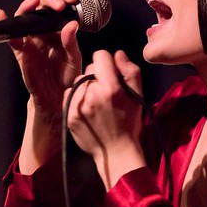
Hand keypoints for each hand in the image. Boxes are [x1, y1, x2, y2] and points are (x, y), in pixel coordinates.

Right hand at [0, 0, 82, 123]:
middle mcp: (44, 29)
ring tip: (34, 3)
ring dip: (28, 6)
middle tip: (58, 4)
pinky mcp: (21, 50)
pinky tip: (2, 14)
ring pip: (25, 16)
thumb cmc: (67, 76)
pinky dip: (4, 23)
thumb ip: (71, 43)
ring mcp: (31, 38)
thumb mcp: (74, 59)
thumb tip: (71, 24)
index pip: (60, 3)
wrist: (56, 96)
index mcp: (59, 28)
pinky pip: (10, 36)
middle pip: (42, 5)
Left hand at [65, 50, 145, 188]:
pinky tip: (87, 109)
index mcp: (111, 88)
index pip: (100, 55)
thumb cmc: (130, 123)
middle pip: (89, 69)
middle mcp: (92, 95)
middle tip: (106, 93)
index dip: (107, 62)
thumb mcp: (138, 96)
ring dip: (87, 87)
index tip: (111, 74)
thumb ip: (130, 71)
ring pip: (78, 81)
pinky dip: (77, 98)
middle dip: (98, 76)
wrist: (116, 152)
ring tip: (96, 103)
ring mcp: (78, 106)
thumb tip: (118, 54)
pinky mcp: (68, 115)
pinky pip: (69, 94)